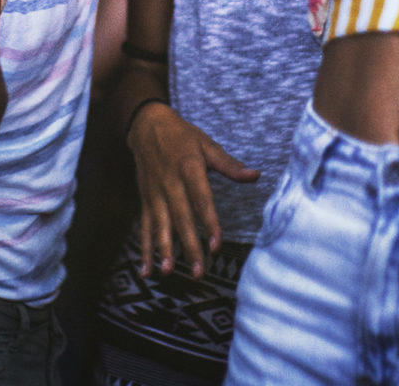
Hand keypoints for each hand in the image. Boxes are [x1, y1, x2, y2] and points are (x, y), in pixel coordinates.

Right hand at [128, 100, 259, 277]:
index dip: (209, 223)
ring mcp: (155, 193)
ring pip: (160, 225)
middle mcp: (170, 183)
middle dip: (189, 246)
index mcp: (189, 168)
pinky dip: (144, 249)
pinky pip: (144, 227)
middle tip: (198, 271)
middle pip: (181, 218)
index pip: (201, 199)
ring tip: (169, 272)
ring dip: (163, 250)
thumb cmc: (182, 136)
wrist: (148, 126)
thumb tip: (255, 176)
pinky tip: (146, 270)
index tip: (216, 246)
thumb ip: (229, 165)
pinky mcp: (145, 200)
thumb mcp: (207, 144)